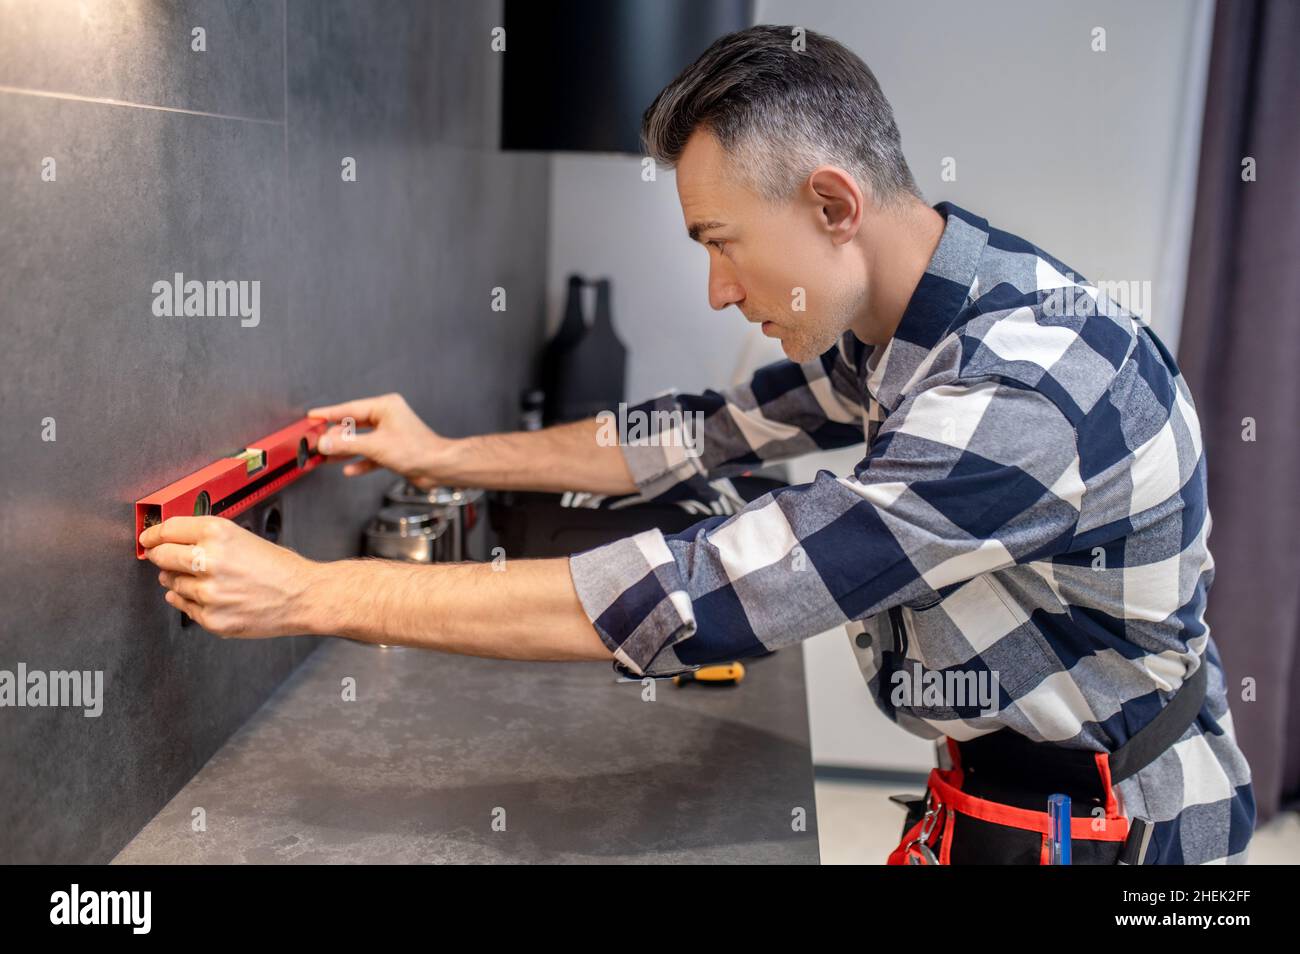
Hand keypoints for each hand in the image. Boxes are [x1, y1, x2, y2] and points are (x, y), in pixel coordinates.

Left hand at [140, 516, 319, 637]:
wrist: (303, 596)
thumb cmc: (279, 567)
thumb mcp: (242, 536)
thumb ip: (206, 537)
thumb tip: (170, 543)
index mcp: (217, 534)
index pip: (167, 530)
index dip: (153, 535)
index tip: (148, 539)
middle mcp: (209, 561)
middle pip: (162, 556)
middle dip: (161, 556)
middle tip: (166, 558)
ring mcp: (208, 592)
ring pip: (171, 583)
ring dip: (180, 580)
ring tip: (206, 579)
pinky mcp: (211, 618)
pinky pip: (184, 606)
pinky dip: (192, 600)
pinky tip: (211, 595)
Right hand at [308, 393, 449, 489]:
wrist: (439, 467)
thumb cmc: (417, 450)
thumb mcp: (375, 446)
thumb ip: (347, 444)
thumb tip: (324, 441)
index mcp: (385, 407)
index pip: (349, 409)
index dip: (329, 414)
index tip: (312, 416)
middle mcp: (387, 418)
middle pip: (353, 425)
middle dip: (335, 436)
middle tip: (316, 442)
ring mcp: (390, 434)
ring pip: (361, 441)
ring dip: (344, 450)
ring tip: (325, 456)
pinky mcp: (393, 450)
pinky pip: (371, 454)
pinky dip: (360, 461)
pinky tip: (349, 468)